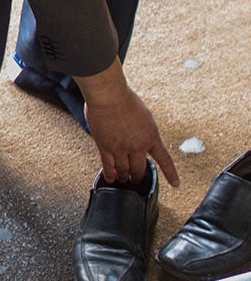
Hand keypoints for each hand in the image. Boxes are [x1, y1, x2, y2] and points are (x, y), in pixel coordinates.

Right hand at [76, 65, 179, 187]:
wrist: (109, 97)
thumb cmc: (125, 100)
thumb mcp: (144, 115)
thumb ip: (143, 128)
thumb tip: (138, 134)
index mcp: (151, 137)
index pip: (164, 159)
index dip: (170, 173)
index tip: (175, 184)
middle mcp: (137, 146)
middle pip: (139, 169)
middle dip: (138, 176)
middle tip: (136, 180)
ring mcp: (121, 148)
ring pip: (124, 170)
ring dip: (124, 177)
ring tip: (124, 180)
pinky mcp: (105, 147)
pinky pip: (108, 165)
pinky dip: (109, 174)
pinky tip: (111, 178)